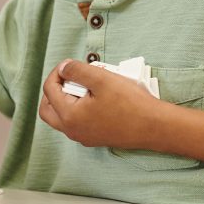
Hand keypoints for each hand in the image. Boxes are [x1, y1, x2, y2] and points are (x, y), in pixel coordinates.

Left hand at [38, 59, 161, 148]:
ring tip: (84, 86)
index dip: (56, 72)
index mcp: (69, 117)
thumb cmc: (131, 104)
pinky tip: (96, 98)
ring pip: (62, 117)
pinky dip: (78, 109)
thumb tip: (63, 68)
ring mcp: (84, 137)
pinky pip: (77, 123)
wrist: (155, 127)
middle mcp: (72, 130)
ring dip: (66, 100)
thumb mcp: (102, 79)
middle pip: (48, 109)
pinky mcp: (95, 138)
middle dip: (53, 90)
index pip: (49, 90)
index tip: (69, 64)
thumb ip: (77, 71)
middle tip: (68, 78)